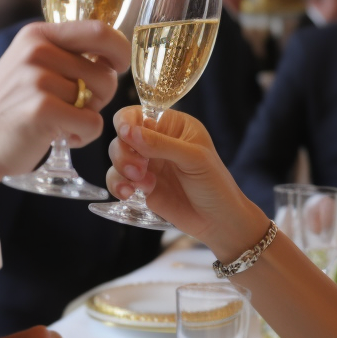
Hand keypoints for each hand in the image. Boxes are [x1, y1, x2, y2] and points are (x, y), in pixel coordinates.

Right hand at [0, 21, 130, 206]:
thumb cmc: (9, 107)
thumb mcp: (30, 65)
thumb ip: (65, 54)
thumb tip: (114, 55)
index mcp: (37, 35)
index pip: (99, 31)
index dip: (119, 51)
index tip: (117, 67)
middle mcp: (36, 51)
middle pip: (105, 73)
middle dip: (100, 97)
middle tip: (74, 108)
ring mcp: (37, 79)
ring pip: (99, 100)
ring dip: (87, 118)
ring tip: (61, 122)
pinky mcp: (40, 110)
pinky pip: (91, 124)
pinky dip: (83, 137)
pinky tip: (60, 137)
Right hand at [107, 106, 269, 260]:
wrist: (219, 223)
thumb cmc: (215, 185)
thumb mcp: (193, 159)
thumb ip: (160, 144)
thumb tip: (128, 132)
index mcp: (172, 126)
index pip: (138, 115)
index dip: (127, 123)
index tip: (126, 136)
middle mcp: (156, 142)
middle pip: (122, 136)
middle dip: (124, 152)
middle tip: (139, 169)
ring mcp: (147, 164)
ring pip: (117, 157)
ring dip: (121, 168)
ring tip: (140, 184)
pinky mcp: (141, 186)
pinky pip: (117, 179)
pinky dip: (118, 185)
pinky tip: (129, 194)